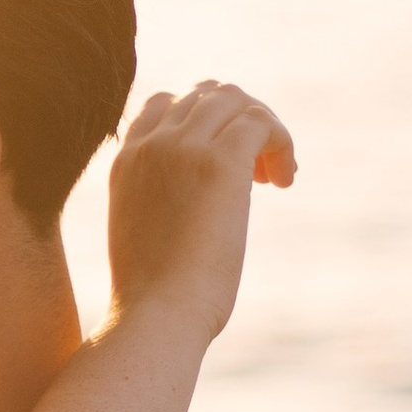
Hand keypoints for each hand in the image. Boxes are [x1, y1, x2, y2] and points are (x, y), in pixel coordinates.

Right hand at [103, 80, 295, 343]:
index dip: (204, 121)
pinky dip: (282, 143)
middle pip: (208, 95)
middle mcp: (152, 145)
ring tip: (274, 178)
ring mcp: (184, 148)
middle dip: (239, 124)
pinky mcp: (220, 163)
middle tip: (258, 173)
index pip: (165, 103)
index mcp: (127, 161)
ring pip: (237, 101)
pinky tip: (284, 182)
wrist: (158, 315)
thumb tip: (195, 209)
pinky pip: (262, 123)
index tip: (225, 161)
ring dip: (264, 131)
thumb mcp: (143, 235)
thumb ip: (160, 203)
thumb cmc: (154, 298)